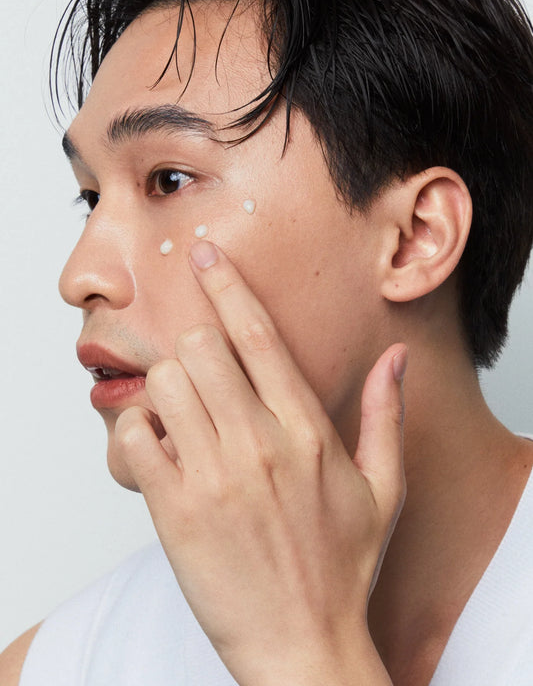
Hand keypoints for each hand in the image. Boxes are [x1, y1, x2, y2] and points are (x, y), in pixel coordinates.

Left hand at [116, 240, 406, 685]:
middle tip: (200, 370)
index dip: (228, 285)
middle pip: (201, 347)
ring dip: (166, 389)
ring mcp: (214, 477)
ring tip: (183, 416)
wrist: (302, 643)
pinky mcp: (175, 512)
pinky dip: (139, 433)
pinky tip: (161, 451)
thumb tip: (397, 358)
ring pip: (164, 384)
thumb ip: (384, 416)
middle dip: (193, 346)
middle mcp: (259, 444)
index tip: (204, 254)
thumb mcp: (383, 489)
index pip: (258, 335)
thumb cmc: (341, 566)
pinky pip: (136, 439)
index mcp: (306, 432)